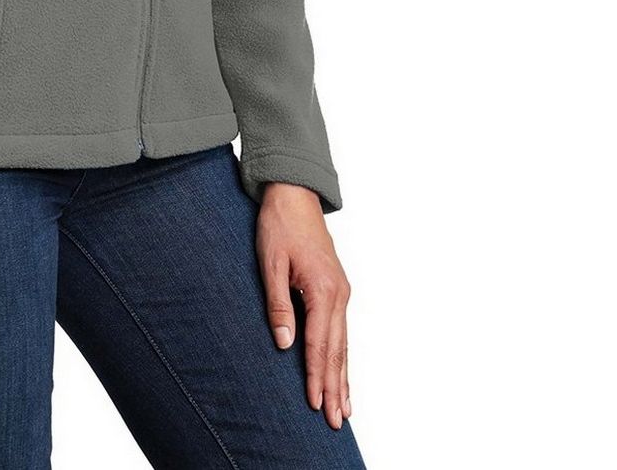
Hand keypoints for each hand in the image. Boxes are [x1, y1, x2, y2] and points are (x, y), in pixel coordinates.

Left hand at [255, 183, 352, 429]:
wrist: (294, 194)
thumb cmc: (279, 225)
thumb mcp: (270, 262)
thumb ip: (278, 304)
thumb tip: (284, 344)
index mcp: (322, 289)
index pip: (319, 343)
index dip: (317, 376)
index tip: (317, 406)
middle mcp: (338, 294)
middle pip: (337, 350)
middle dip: (336, 387)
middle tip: (337, 421)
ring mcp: (341, 292)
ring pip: (344, 343)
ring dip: (343, 376)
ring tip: (345, 408)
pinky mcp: (337, 289)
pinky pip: (342, 330)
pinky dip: (343, 355)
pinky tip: (342, 371)